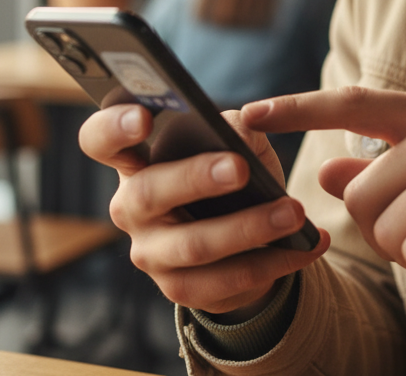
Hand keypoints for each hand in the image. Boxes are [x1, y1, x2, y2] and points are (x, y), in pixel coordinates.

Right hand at [78, 103, 329, 315]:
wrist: (240, 234)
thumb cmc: (229, 170)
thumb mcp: (234, 141)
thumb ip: (234, 128)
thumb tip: (244, 126)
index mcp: (135, 159)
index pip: (100, 140)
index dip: (113, 127)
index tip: (142, 117)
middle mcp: (131, 206)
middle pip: (149, 192)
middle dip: (195, 178)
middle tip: (239, 167)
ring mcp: (150, 252)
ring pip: (194, 244)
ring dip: (249, 228)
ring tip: (293, 212)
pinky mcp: (179, 288)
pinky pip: (226, 280)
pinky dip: (273, 262)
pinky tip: (306, 246)